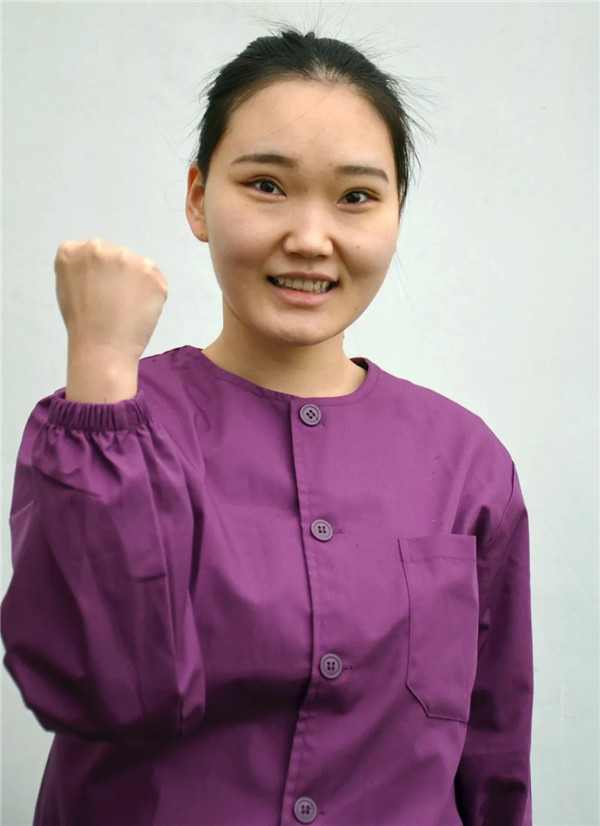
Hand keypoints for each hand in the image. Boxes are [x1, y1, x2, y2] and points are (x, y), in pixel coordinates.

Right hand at [55, 237, 167, 363]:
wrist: (103, 347)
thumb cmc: (82, 324)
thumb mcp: (65, 287)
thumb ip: (79, 268)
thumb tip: (97, 266)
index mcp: (72, 251)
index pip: (91, 253)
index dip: (97, 274)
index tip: (96, 291)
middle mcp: (99, 248)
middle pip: (116, 256)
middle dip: (118, 274)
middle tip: (113, 301)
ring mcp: (127, 258)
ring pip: (137, 266)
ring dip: (136, 282)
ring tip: (126, 306)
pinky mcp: (150, 271)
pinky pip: (155, 279)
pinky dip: (152, 292)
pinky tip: (139, 308)